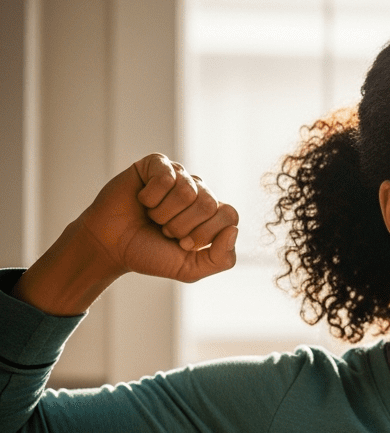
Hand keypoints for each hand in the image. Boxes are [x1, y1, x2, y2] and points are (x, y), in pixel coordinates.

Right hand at [81, 154, 237, 283]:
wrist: (112, 246)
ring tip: (153, 217)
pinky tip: (142, 200)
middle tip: (165, 231)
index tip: (183, 244)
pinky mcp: (157, 164)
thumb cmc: (151, 255)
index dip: (205, 234)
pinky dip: (150, 197)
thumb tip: (234, 230)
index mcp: (214, 215)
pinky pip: (166, 177)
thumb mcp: (191, 268)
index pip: (230, 215)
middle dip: (182, 226)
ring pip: (187, 191)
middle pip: (208, 203)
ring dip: (164, 213)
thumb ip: (222, 259)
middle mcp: (200, 192)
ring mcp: (179, 176)